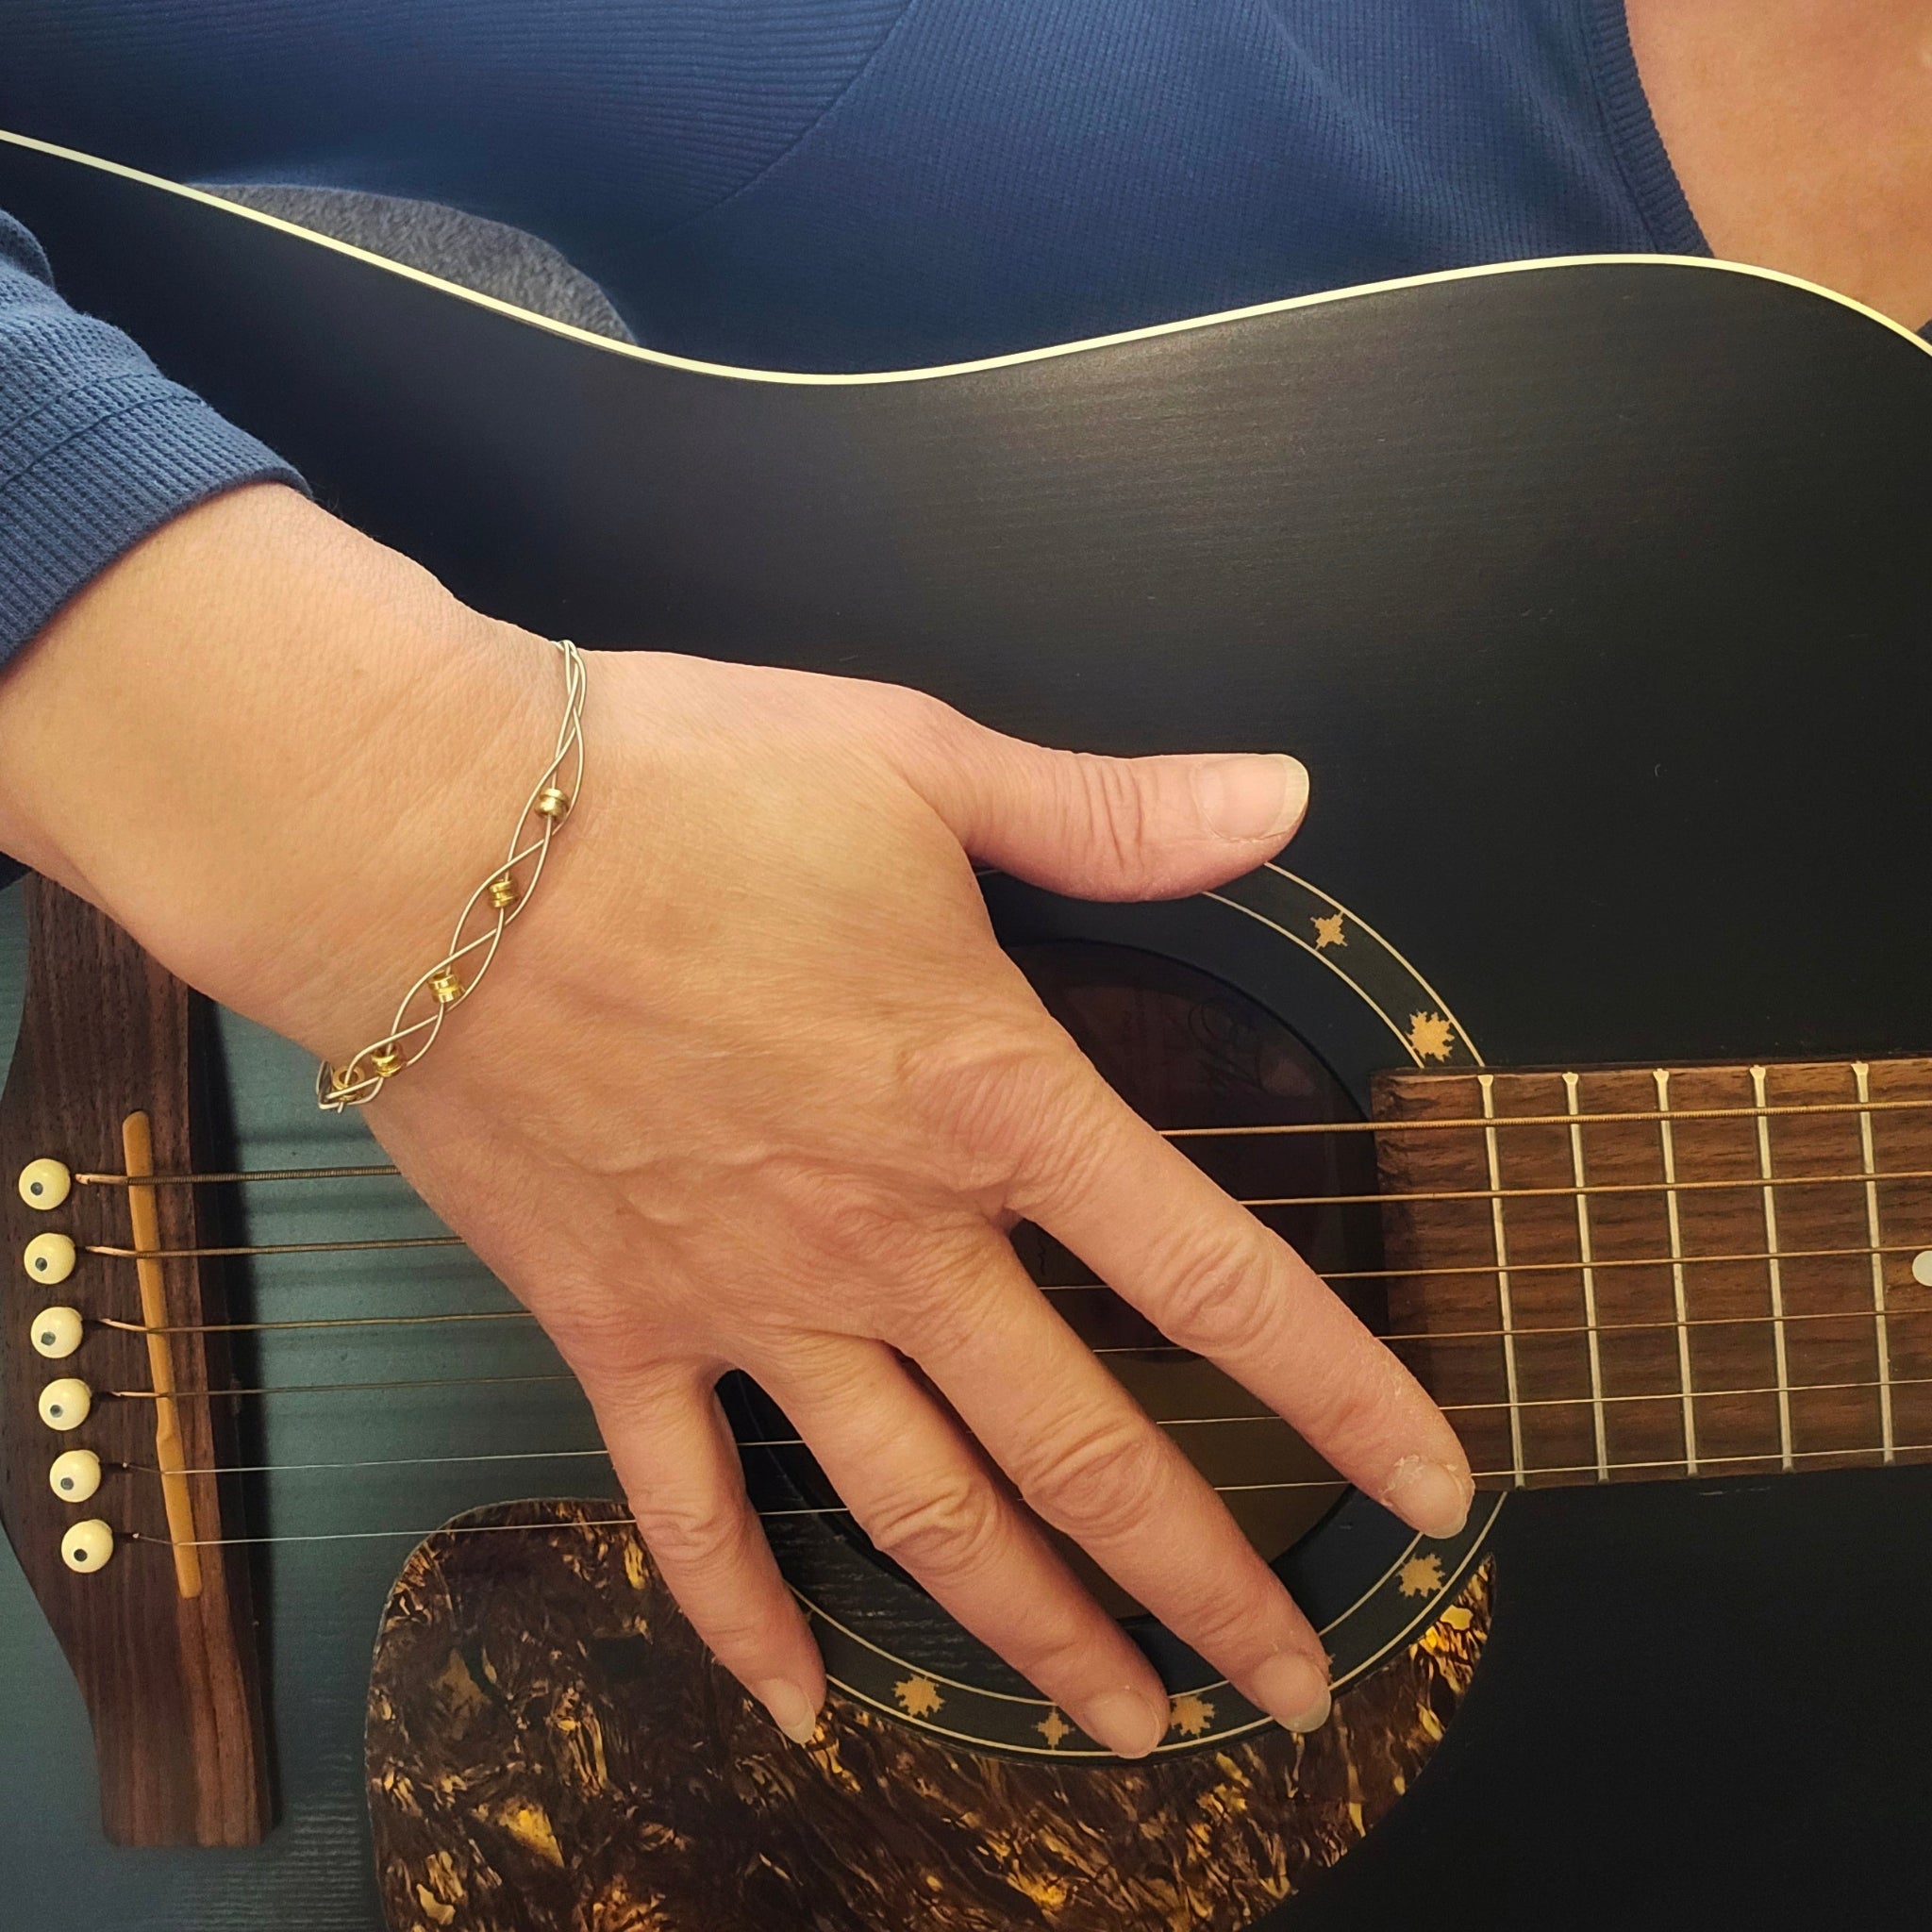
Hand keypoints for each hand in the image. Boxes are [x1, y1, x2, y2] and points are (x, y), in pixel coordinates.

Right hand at [0, 485, 1471, 1756]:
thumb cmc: (681, 785)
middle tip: (1295, 1684)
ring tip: (1121, 1730)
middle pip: (1082, 1450)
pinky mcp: (614, 1327)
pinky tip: (801, 1706)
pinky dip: (744, 1615)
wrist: (426, 843)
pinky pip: (687, 1508)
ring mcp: (748, 1304)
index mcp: (988, 1099)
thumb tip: (1284, 794)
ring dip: (1030, 1635)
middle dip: (1206, 1579)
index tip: (1433, 1490)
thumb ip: (1113, 813)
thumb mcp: (920, 761)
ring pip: (918, 1513)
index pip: (1214, 1277)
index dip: (1343, 1395)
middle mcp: (888, 1237)